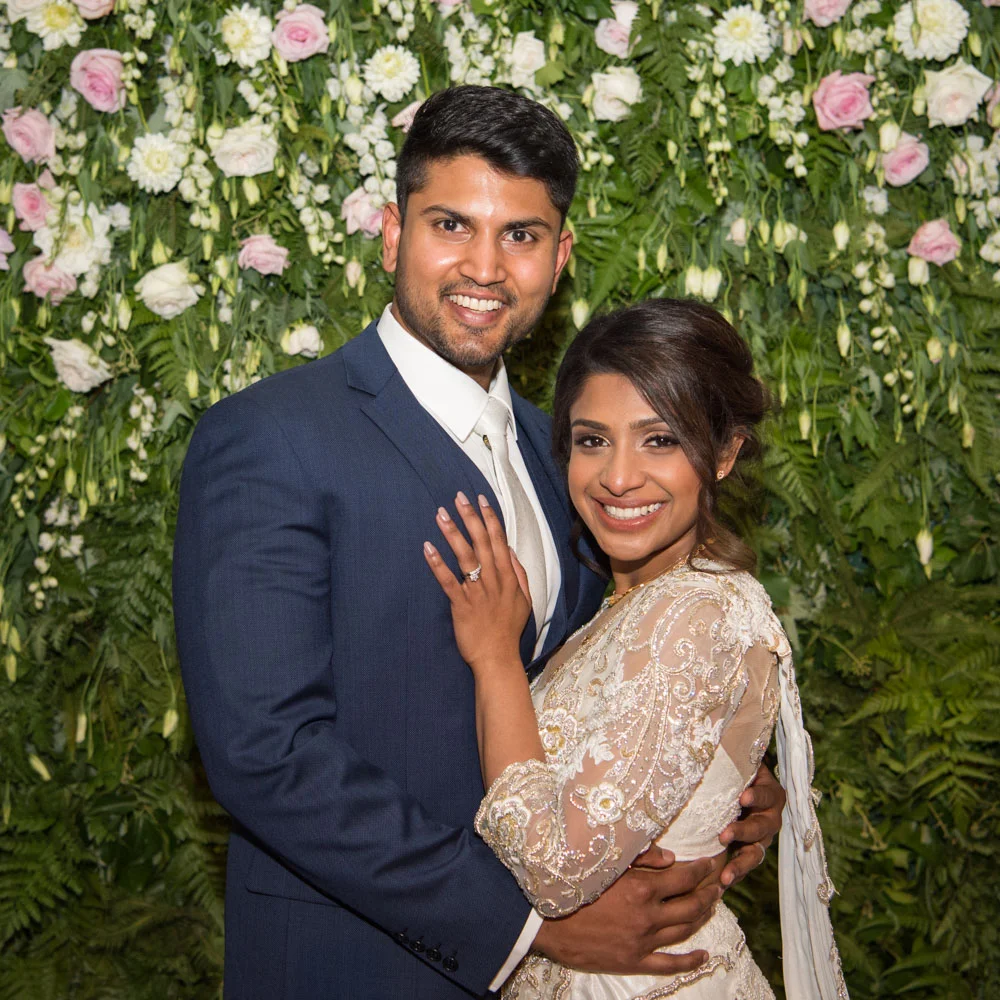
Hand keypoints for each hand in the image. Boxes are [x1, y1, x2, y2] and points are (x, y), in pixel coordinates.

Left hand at [423, 492, 530, 671]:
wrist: (498, 658)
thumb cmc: (508, 630)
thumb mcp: (524, 600)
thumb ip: (518, 573)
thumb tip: (509, 550)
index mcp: (508, 578)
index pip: (499, 540)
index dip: (490, 518)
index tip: (481, 499)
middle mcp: (494, 581)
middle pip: (482, 542)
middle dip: (470, 517)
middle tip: (458, 497)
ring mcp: (478, 592)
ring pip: (465, 556)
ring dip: (453, 533)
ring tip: (441, 514)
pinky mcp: (461, 605)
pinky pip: (448, 581)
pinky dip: (438, 564)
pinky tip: (427, 548)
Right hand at [533, 852, 723, 975]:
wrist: (547, 920)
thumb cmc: (574, 884)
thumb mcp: (606, 863)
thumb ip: (641, 857)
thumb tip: (671, 858)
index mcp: (641, 888)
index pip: (683, 878)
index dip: (701, 870)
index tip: (710, 863)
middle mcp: (647, 916)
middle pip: (690, 905)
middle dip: (709, 893)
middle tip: (719, 884)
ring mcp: (642, 941)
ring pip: (684, 931)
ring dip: (702, 918)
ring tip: (712, 907)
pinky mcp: (634, 960)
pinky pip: (669, 964)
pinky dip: (690, 960)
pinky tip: (703, 955)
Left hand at [718, 762, 784, 886]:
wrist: (737, 791)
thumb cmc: (733, 773)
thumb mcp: (738, 764)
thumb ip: (734, 756)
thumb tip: (723, 729)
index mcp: (770, 793)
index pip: (766, 794)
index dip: (756, 796)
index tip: (743, 797)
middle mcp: (769, 818)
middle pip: (762, 828)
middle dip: (743, 832)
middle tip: (724, 834)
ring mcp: (761, 840)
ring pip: (756, 854)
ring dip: (741, 865)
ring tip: (726, 876)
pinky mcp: (748, 854)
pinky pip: (744, 868)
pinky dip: (733, 876)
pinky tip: (720, 886)